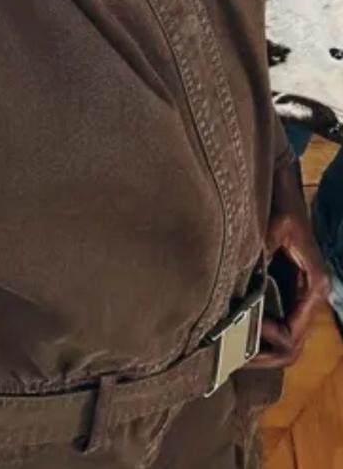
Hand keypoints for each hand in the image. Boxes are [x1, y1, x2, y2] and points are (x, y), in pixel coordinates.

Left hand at [251, 158, 329, 368]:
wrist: (283, 187)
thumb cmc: (281, 206)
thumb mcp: (273, 228)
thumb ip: (262, 254)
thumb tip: (241, 284)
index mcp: (312, 286)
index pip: (294, 335)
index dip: (268, 340)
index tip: (243, 329)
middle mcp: (310, 297)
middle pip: (292, 348)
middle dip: (265, 356)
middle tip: (232, 354)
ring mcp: (300, 297)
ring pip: (285, 342)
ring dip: (261, 350)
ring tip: (231, 347)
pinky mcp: (288, 292)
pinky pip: (278, 325)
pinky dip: (260, 335)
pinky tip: (236, 330)